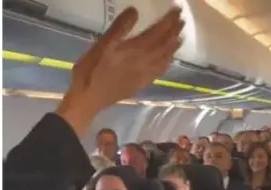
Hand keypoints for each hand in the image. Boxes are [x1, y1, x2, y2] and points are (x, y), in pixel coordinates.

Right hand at [57, 6, 184, 135]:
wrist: (88, 99)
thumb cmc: (91, 70)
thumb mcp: (102, 45)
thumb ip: (120, 27)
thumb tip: (135, 11)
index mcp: (136, 49)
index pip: (158, 31)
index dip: (169, 20)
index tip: (178, 10)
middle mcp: (145, 61)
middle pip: (164, 44)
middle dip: (174, 31)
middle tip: (182, 21)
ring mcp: (144, 74)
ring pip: (164, 58)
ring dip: (173, 47)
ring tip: (179, 39)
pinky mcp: (140, 84)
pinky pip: (159, 72)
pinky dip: (166, 64)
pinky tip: (167, 62)